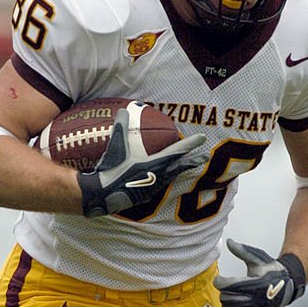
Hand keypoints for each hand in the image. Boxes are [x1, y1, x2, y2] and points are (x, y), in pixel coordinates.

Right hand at [77, 109, 207, 217]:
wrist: (101, 195)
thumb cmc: (110, 170)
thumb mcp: (115, 147)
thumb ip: (120, 128)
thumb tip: (122, 110)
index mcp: (153, 165)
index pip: (176, 152)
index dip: (190, 144)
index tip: (203, 138)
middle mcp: (157, 177)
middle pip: (180, 167)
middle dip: (193, 160)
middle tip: (206, 156)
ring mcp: (153, 188)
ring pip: (172, 176)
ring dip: (181, 169)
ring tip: (188, 164)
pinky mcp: (146, 195)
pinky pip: (162, 183)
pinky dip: (168, 177)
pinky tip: (165, 175)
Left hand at [213, 239, 305, 306]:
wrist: (288, 285)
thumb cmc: (272, 271)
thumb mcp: (258, 258)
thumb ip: (243, 251)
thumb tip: (229, 242)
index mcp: (257, 284)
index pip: (229, 286)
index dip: (219, 281)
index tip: (219, 279)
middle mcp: (257, 300)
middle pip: (227, 299)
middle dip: (224, 291)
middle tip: (226, 286)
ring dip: (227, 302)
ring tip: (232, 294)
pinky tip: (235, 305)